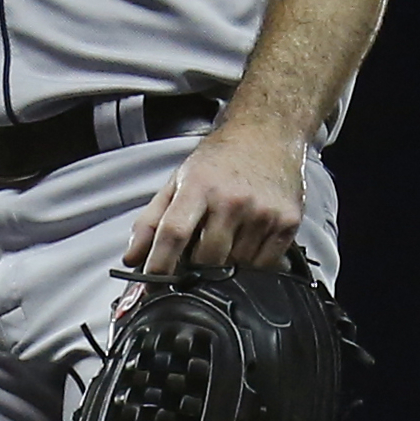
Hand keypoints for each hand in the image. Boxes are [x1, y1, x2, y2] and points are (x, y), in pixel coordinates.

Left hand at [123, 120, 305, 274]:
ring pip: (236, 267)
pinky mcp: (287, 223)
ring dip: (226, 264)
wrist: (267, 134)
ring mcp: (262, 213)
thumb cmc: (221, 160)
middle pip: (206, 259)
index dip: (160, 265)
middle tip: (197, 254)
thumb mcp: (179, 181)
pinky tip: (247, 241)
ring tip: (226, 237)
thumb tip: (132, 259)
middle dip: (196, 267)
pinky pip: (264, 266)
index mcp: (199, 186)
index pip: (174, 233)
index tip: (152, 286)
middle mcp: (232, 199)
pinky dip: (252, 264)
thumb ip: (151, 221)